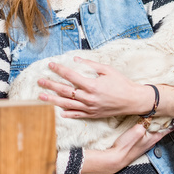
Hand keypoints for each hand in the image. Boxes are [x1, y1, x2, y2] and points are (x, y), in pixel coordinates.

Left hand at [38, 58, 155, 118]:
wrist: (133, 100)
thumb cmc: (122, 83)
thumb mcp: (108, 70)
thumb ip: (91, 64)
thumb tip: (76, 58)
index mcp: (93, 85)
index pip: (71, 76)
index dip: (60, 70)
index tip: (51, 65)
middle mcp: (89, 98)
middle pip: (65, 91)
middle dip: (51, 85)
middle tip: (40, 81)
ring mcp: (90, 108)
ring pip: (67, 104)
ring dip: (53, 100)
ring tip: (41, 97)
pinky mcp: (93, 115)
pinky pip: (77, 115)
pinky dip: (67, 113)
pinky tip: (58, 111)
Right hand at [81, 121, 171, 173]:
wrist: (116, 159)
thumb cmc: (126, 146)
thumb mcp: (138, 130)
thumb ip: (146, 122)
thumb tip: (150, 114)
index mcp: (154, 137)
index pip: (167, 128)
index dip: (171, 120)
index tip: (173, 113)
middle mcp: (152, 141)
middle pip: (161, 129)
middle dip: (163, 121)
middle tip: (164, 111)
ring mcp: (145, 144)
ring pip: (154, 132)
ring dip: (155, 124)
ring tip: (155, 116)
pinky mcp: (138, 145)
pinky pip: (146, 134)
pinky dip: (147, 129)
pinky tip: (143, 125)